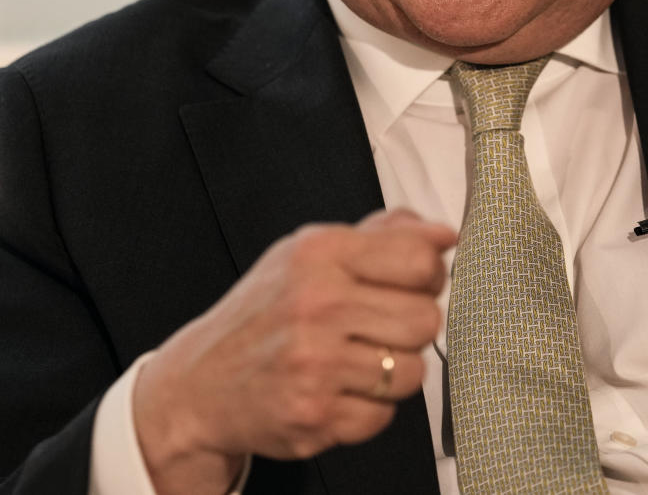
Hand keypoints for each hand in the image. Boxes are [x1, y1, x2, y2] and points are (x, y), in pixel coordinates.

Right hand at [133, 209, 456, 494]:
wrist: (200, 383)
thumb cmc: (267, 310)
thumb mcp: (313, 250)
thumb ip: (383, 234)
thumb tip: (444, 235)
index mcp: (320, 253)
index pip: (419, 260)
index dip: (429, 274)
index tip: (416, 282)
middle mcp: (317, 303)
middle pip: (426, 319)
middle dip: (413, 325)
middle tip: (383, 324)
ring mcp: (315, 363)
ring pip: (412, 370)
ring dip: (394, 368)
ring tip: (361, 357)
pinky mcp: (315, 416)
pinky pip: (385, 414)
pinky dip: (370, 406)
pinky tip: (341, 387)